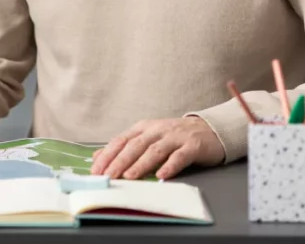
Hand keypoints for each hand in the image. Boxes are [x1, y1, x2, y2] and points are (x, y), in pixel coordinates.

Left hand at [91, 117, 224, 179]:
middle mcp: (157, 130)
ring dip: (141, 164)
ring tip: (130, 177)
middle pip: (135, 146)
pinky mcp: (192, 146)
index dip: (107, 155)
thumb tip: (98, 156)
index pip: (121, 141)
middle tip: (109, 176)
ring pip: (155, 150)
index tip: (96, 170)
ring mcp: (175, 137)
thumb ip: (125, 147)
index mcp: (143, 128)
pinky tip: (162, 175)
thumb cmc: (174, 137)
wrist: (208, 130)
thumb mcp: (147, 137)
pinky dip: (170, 166)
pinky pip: (179, 156)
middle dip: (120, 161)